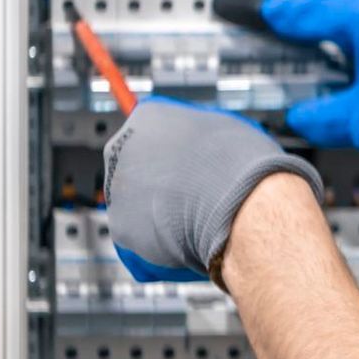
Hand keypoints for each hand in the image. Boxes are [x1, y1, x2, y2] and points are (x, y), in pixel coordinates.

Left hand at [103, 96, 324, 283]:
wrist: (240, 205)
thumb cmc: (242, 164)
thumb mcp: (226, 131)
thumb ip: (199, 138)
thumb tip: (201, 148)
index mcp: (148, 117)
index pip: (150, 133)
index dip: (171, 154)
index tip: (186, 166)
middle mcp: (122, 147)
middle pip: (137, 168)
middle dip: (159, 183)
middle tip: (190, 195)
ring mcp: (117, 188)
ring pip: (137, 204)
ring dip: (158, 213)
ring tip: (193, 219)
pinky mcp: (121, 226)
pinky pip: (139, 236)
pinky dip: (157, 241)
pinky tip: (183, 238)